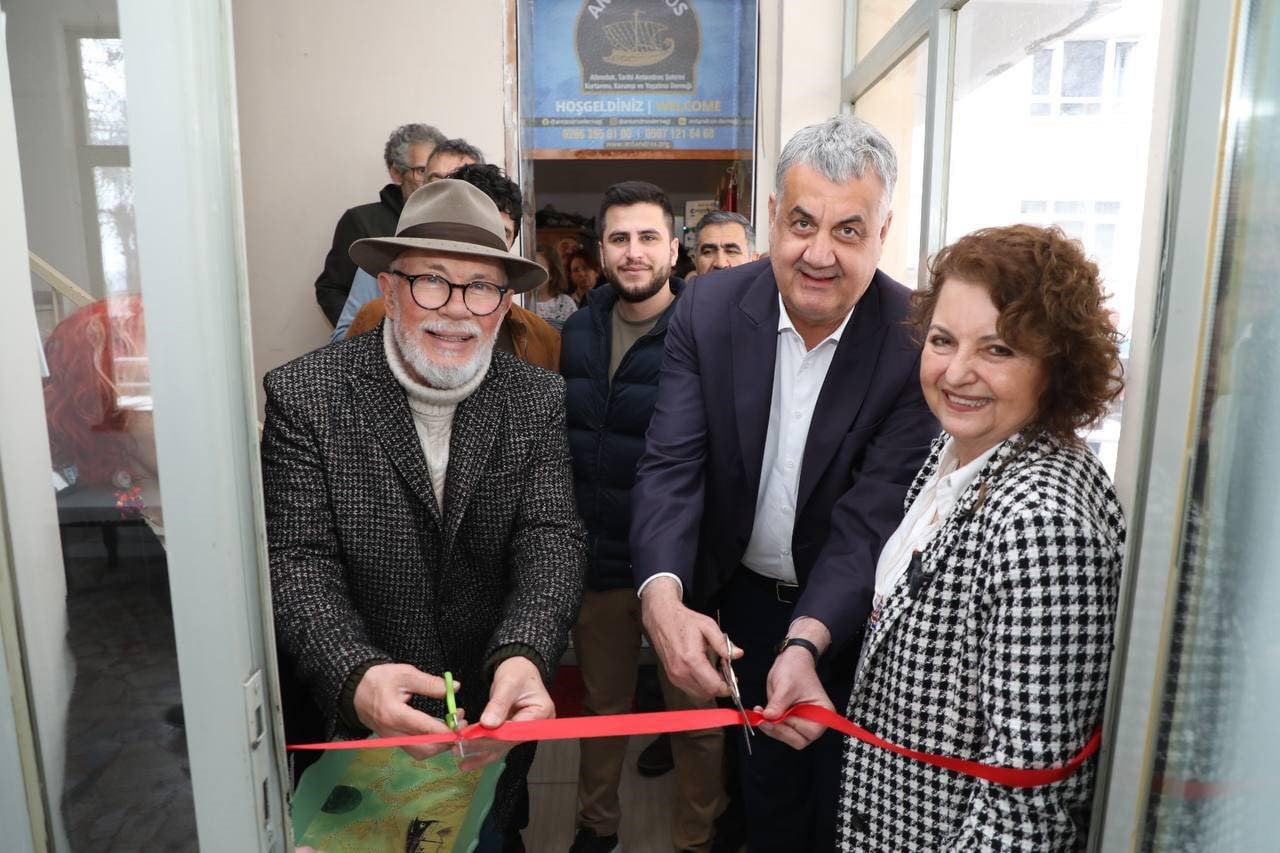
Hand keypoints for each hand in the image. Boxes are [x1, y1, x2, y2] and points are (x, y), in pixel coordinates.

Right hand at [353, 663, 457, 760]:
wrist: (355, 691)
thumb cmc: (379, 680)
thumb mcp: (405, 674)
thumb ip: (430, 683)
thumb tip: (455, 688)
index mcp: (395, 715)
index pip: (426, 728)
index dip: (447, 729)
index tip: (462, 722)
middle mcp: (392, 732)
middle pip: (425, 748)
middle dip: (447, 740)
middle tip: (461, 724)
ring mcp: (392, 740)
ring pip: (421, 753)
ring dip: (440, 744)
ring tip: (453, 726)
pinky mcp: (393, 741)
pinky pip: (415, 750)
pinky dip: (431, 745)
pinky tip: (440, 731)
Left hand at [458, 656, 553, 771]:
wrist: (519, 669)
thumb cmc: (517, 672)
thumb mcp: (508, 682)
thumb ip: (498, 703)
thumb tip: (487, 724)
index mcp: (541, 712)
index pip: (515, 731)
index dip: (493, 736)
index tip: (470, 738)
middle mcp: (535, 726)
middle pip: (507, 741)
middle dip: (482, 745)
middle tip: (459, 747)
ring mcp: (523, 731)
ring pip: (501, 747)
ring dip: (480, 753)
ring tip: (460, 760)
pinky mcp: (512, 733)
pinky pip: (497, 744)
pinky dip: (482, 750)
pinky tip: (467, 760)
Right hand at [640, 577, 737, 700]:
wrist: (662, 619)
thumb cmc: (683, 621)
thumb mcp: (707, 626)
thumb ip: (723, 643)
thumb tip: (737, 654)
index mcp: (691, 659)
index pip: (713, 686)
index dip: (727, 687)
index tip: (733, 679)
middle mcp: (681, 671)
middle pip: (707, 694)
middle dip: (720, 686)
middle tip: (725, 672)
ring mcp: (675, 676)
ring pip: (699, 694)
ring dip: (710, 687)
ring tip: (714, 670)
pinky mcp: (672, 677)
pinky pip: (691, 690)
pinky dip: (701, 686)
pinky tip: (704, 672)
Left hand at [756, 646, 834, 749]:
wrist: (792, 660)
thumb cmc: (796, 669)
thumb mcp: (786, 685)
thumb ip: (778, 704)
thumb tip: (769, 717)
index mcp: (823, 713)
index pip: (806, 733)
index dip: (787, 729)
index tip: (771, 719)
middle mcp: (816, 721)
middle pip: (797, 739)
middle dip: (778, 730)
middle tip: (763, 718)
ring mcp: (803, 721)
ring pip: (786, 736)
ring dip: (771, 727)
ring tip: (761, 713)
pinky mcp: (791, 719)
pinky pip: (780, 729)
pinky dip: (770, 723)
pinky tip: (762, 712)